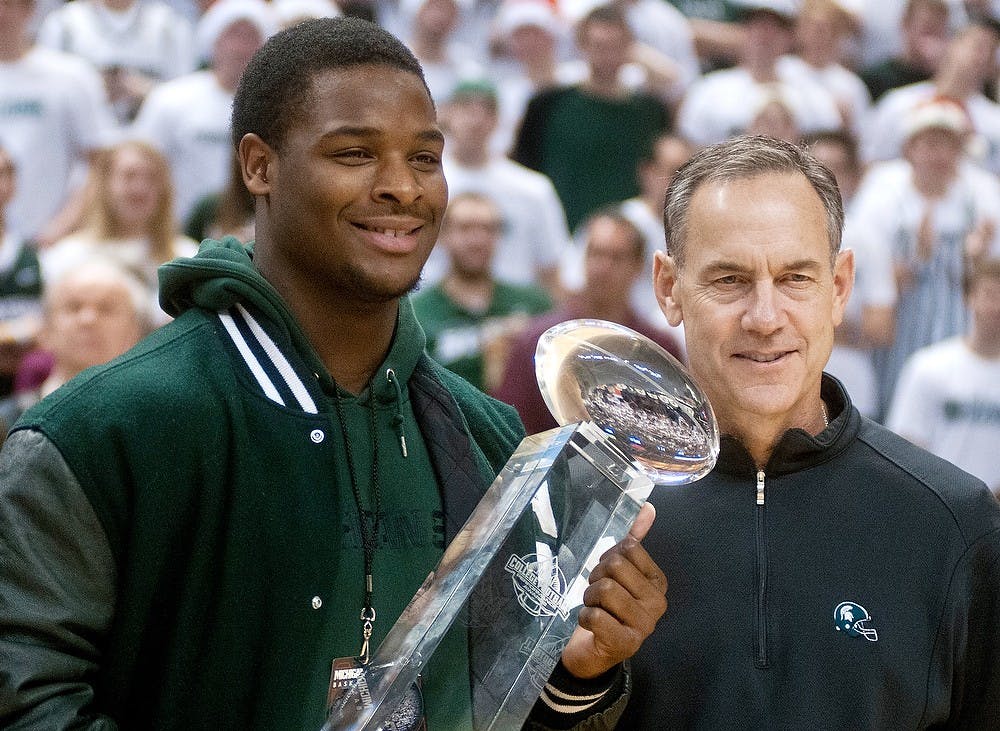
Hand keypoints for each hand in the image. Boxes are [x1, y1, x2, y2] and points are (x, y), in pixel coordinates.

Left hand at [559, 503, 666, 678]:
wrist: (594, 651)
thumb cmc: (607, 606)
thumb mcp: (619, 572)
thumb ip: (634, 540)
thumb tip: (648, 507)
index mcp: (658, 581)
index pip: (628, 548)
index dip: (608, 558)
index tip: (608, 575)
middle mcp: (658, 603)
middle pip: (615, 566)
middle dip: (595, 577)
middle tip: (596, 593)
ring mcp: (645, 626)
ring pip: (604, 589)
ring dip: (588, 598)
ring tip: (594, 608)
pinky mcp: (626, 644)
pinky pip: (594, 616)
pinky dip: (584, 617)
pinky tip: (591, 625)